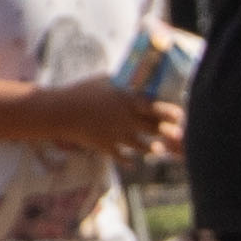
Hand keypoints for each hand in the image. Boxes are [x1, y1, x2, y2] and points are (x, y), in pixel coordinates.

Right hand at [34, 75, 166, 162]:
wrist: (60, 112)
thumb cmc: (81, 91)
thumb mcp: (104, 80)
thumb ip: (121, 82)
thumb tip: (134, 78)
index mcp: (127, 100)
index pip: (157, 108)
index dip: (171, 113)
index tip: (179, 115)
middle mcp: (127, 119)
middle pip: (154, 128)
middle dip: (169, 133)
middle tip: (178, 135)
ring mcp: (117, 135)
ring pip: (143, 146)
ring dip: (153, 148)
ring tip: (158, 149)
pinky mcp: (106, 147)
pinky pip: (122, 157)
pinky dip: (129, 161)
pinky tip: (133, 163)